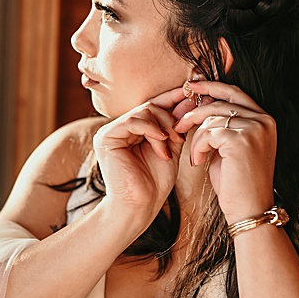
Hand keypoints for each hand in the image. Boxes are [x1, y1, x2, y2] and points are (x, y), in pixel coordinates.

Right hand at [93, 88, 185, 226]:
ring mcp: (111, 131)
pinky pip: (133, 121)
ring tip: (171, 146)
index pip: (154, 106)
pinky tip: (162, 142)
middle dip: (171, 117)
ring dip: (164, 128)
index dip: (173, 98)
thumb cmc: (155, 182)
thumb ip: (177, 126)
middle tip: (181, 135)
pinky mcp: (105, 137)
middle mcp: (121, 128)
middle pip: (150, 106)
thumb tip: (190, 100)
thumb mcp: (172, 147)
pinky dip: (152, 130)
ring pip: (144, 111)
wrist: (141, 204)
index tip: (193, 93)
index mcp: (134, 130)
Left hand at [173, 79, 276, 220]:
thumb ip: (223, 124)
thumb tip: (201, 102)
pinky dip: (197, 147)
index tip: (191, 87)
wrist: (249, 209)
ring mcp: (254, 129)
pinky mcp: (240, 141)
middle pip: (220, 102)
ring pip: (210, 118)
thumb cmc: (237, 182)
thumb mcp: (231, 147)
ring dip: (195, 137)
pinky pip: (207, 133)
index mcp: (265, 119)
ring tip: (194, 156)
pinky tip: (197, 162)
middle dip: (194, 112)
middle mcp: (263, 120)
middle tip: (177, 125)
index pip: (235, 93)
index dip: (212, 87)